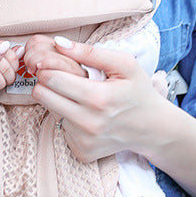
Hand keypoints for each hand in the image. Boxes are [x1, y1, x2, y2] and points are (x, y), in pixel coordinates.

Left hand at [31, 37, 173, 164]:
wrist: (154, 128)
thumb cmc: (138, 91)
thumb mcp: (124, 64)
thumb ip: (90, 51)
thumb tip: (59, 44)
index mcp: (98, 98)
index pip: (50, 78)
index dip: (48, 67)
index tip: (54, 65)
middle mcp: (89, 123)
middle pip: (42, 96)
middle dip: (47, 83)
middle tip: (62, 79)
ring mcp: (84, 141)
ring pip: (49, 111)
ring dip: (59, 101)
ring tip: (80, 97)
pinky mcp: (82, 152)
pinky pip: (60, 130)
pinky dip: (68, 120)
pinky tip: (86, 116)